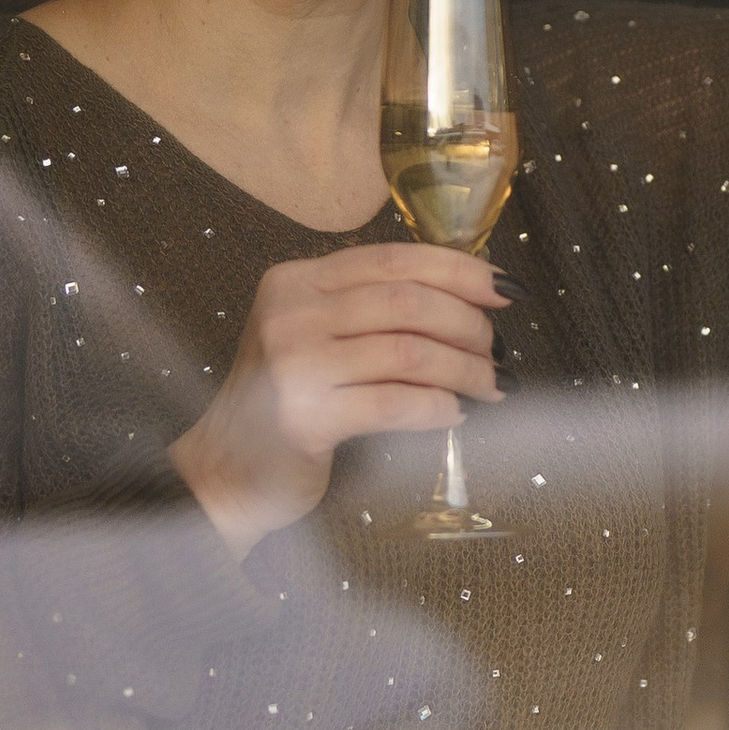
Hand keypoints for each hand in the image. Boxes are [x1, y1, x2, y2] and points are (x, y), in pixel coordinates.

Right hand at [170, 244, 505, 558]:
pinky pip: (395, 402)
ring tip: (488, 384)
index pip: (393, 259)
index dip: (458, 270)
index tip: (503, 289)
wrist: (225, 471)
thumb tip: (468, 297)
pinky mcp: (306, 417)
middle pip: (408, 301)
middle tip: (497, 349)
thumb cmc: (287, 403)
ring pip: (410, 351)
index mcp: (296, 280)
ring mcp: (294, 363)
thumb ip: (370, 309)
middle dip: (469, 323)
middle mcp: (290, 312)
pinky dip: (436, 406)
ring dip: (464, 368)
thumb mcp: (316, 336)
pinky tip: (454, 414)